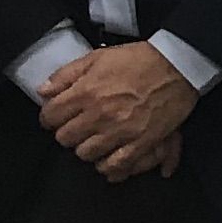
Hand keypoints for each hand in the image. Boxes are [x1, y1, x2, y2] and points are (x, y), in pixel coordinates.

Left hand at [40, 43, 198, 179]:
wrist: (177, 67)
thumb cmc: (139, 60)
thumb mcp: (98, 57)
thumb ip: (66, 74)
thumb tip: (43, 91)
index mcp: (86, 92)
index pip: (50, 116)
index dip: (49, 117)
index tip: (56, 116)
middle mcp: (99, 114)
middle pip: (65, 139)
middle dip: (67, 132)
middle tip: (77, 127)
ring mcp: (120, 131)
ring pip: (86, 154)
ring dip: (86, 148)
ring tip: (94, 140)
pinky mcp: (141, 142)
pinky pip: (116, 165)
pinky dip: (108, 166)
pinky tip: (108, 158)